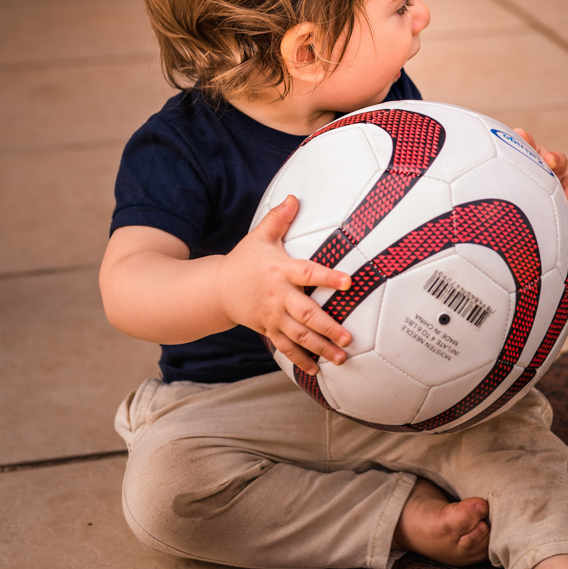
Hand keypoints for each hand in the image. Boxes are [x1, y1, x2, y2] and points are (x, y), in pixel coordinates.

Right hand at [217, 195, 352, 374]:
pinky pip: (285, 348)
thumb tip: (294, 196)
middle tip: (348, 337)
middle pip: (306, 314)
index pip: (309, 273)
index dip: (329, 277)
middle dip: (327, 327)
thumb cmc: (246, 261)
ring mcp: (273, 316)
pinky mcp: (268, 329)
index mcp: (282, 271)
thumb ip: (279, 219)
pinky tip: (317, 371)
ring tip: (342, 357)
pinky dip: (300, 360)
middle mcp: (279, 297)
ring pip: (299, 336)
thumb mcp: (260, 237)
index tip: (350, 282)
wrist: (217, 289)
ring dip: (320, 348)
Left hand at [513, 128, 567, 251]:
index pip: (556, 160)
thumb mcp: (508, 170)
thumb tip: (519, 132)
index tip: (548, 161)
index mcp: (546, 170)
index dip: (554, 159)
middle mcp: (560, 186)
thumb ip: (517, 152)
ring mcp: (566, 207)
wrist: (502, 222)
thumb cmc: (504, 188)